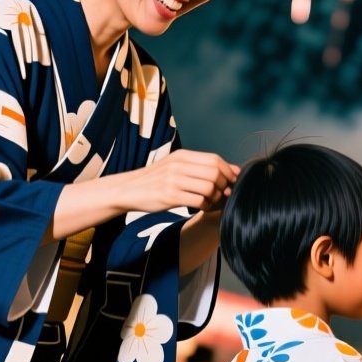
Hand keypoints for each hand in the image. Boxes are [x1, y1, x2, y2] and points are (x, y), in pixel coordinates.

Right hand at [119, 149, 238, 213]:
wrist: (128, 189)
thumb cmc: (156, 179)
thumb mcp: (176, 165)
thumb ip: (200, 166)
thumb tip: (232, 170)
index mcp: (182, 155)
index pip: (215, 159)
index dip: (228, 171)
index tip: (232, 180)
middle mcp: (178, 165)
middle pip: (215, 173)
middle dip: (224, 185)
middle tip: (224, 193)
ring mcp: (173, 180)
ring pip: (209, 187)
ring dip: (215, 197)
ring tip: (212, 201)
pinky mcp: (169, 196)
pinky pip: (198, 201)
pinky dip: (206, 205)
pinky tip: (203, 206)